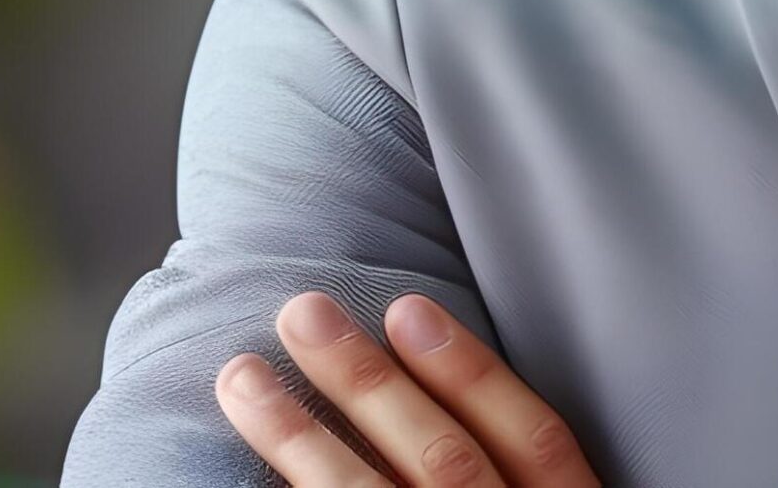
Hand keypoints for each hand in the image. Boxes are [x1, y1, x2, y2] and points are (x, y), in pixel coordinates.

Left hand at [214, 290, 599, 487]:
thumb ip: (526, 461)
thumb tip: (440, 354)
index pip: (536, 440)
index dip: (471, 372)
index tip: (407, 308)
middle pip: (445, 463)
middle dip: (367, 386)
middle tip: (303, 312)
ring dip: (298, 437)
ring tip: (242, 378)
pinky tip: (241, 469)